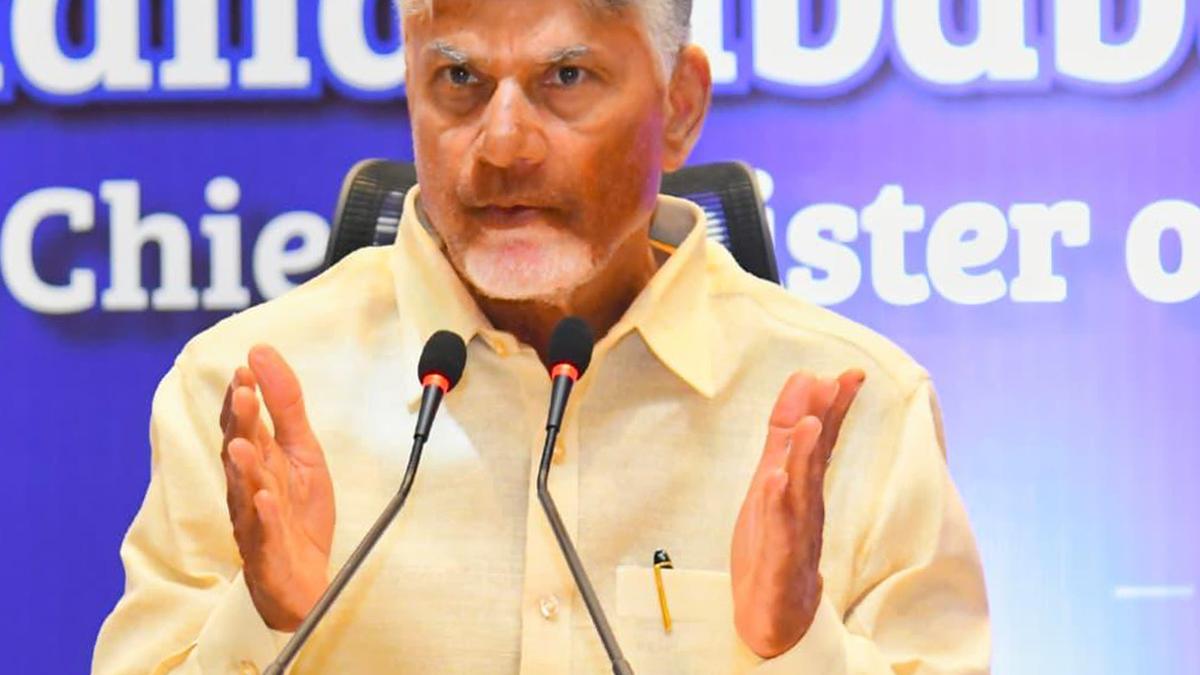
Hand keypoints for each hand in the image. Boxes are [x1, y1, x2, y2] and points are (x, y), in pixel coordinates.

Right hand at [220, 345, 334, 630]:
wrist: (304, 577)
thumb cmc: (295, 511)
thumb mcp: (302, 451)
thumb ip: (285, 406)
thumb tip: (262, 353)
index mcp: (257, 461)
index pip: (242, 425)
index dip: (240, 398)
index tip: (244, 369)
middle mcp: (248, 487)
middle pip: (239, 453)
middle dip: (240, 425)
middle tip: (242, 394)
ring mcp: (255, 520)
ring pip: (244, 492)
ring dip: (245, 468)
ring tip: (245, 446)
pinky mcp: (268, 552)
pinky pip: (264, 533)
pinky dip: (265, 516)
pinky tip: (265, 499)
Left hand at [731, 369, 865, 656]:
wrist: (772, 617)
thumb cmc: (774, 546)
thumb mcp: (772, 485)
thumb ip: (784, 441)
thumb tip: (801, 393)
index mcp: (803, 488)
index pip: (820, 440)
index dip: (833, 405)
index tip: (850, 372)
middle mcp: (805, 506)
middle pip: (816, 459)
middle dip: (826, 419)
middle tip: (838, 382)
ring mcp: (794, 534)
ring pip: (799, 491)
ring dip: (802, 456)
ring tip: (807, 423)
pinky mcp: (778, 562)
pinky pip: (778, 531)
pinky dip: (777, 504)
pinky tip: (775, 481)